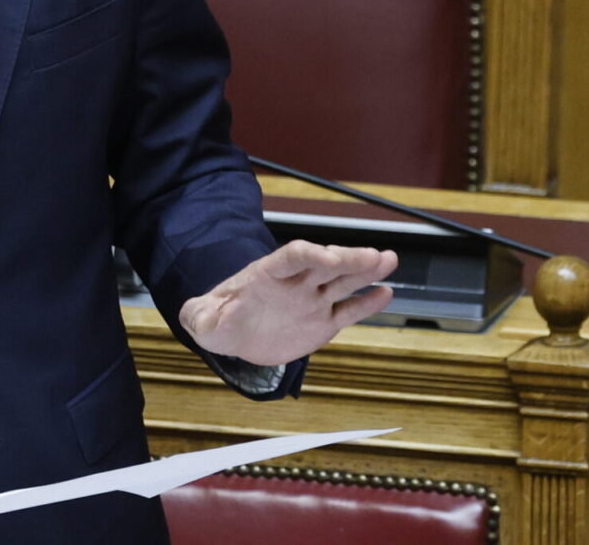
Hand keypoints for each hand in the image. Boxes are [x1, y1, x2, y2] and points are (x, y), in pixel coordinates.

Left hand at [179, 240, 397, 365]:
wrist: (235, 334)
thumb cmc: (218, 320)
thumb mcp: (203, 320)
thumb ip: (200, 316)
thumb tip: (199, 318)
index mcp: (268, 273)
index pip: (292, 257)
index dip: (310, 255)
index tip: (328, 258)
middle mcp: (295, 282)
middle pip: (325, 264)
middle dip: (348, 259)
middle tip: (374, 255)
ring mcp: (312, 300)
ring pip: (342, 282)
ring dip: (365, 271)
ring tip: (389, 260)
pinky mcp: (322, 322)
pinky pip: (348, 311)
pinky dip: (367, 303)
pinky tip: (387, 293)